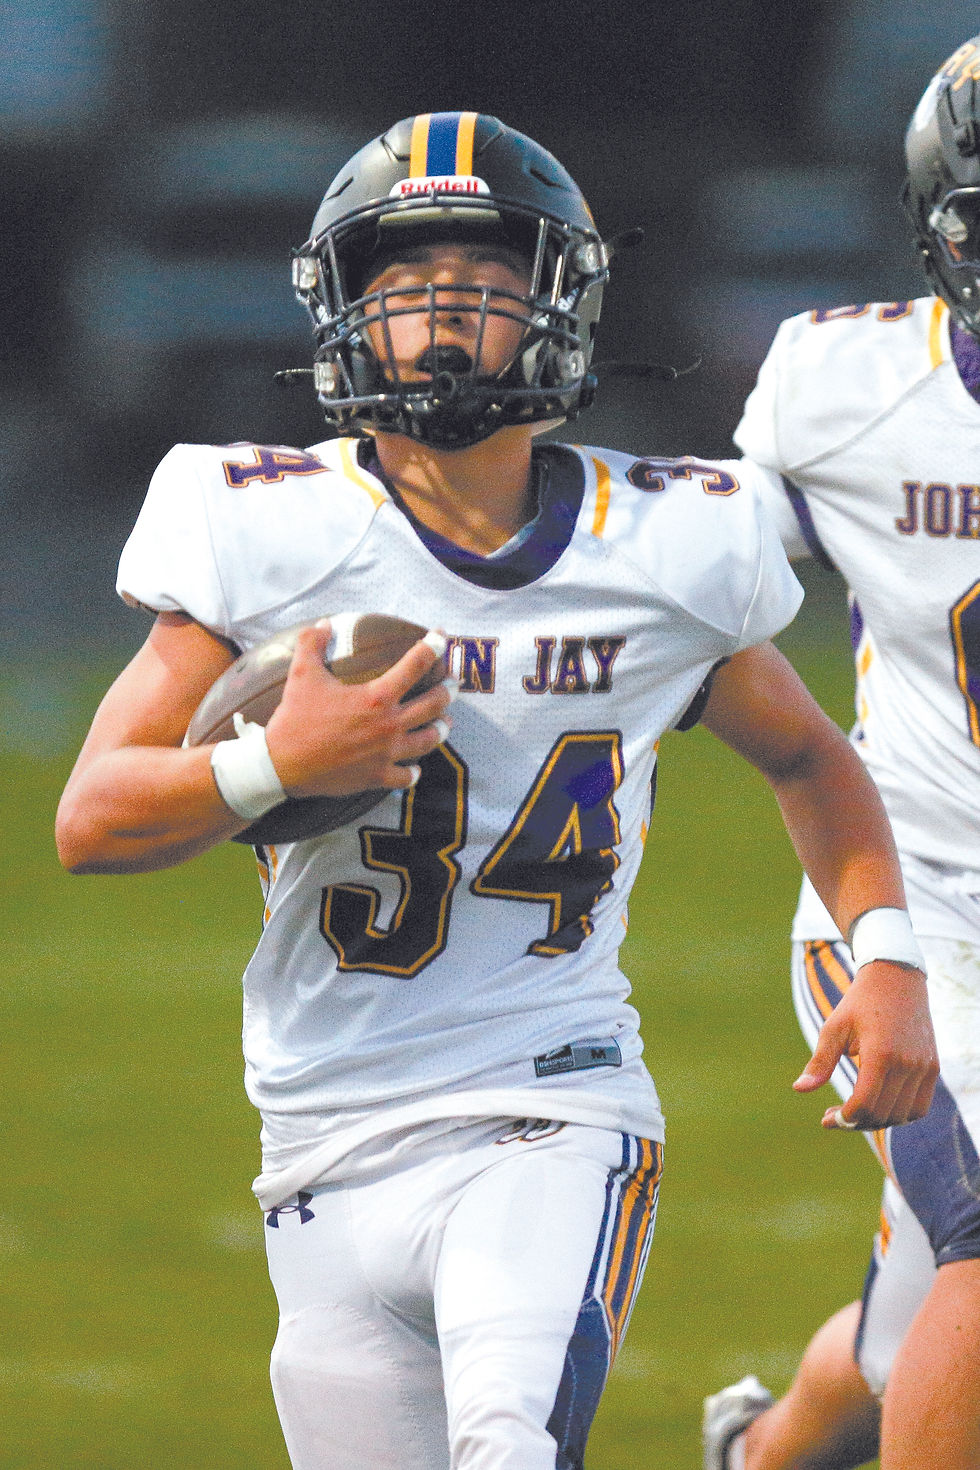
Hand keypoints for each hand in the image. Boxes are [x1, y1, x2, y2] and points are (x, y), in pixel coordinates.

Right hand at [264, 621, 453, 797]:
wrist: (281, 765)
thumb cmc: (294, 718)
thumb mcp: (301, 674)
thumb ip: (313, 642)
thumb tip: (326, 623)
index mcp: (376, 697)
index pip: (415, 665)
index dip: (433, 646)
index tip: (442, 637)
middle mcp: (389, 725)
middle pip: (434, 704)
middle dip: (448, 691)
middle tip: (452, 684)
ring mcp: (386, 754)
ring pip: (429, 740)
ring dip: (440, 729)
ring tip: (445, 723)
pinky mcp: (377, 777)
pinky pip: (406, 776)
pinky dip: (413, 772)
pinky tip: (415, 768)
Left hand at [792, 960, 938, 1129]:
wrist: (896, 978)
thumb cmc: (859, 1003)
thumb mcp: (834, 1028)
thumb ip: (820, 1062)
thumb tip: (798, 1090)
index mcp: (880, 1054)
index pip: (864, 1103)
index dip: (844, 1119)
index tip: (826, 1119)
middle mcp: (907, 1063)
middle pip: (882, 1113)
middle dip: (856, 1122)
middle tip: (836, 1117)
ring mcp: (924, 1067)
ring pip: (902, 1115)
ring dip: (878, 1121)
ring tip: (856, 1113)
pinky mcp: (932, 1067)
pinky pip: (919, 1106)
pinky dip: (900, 1114)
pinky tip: (879, 1106)